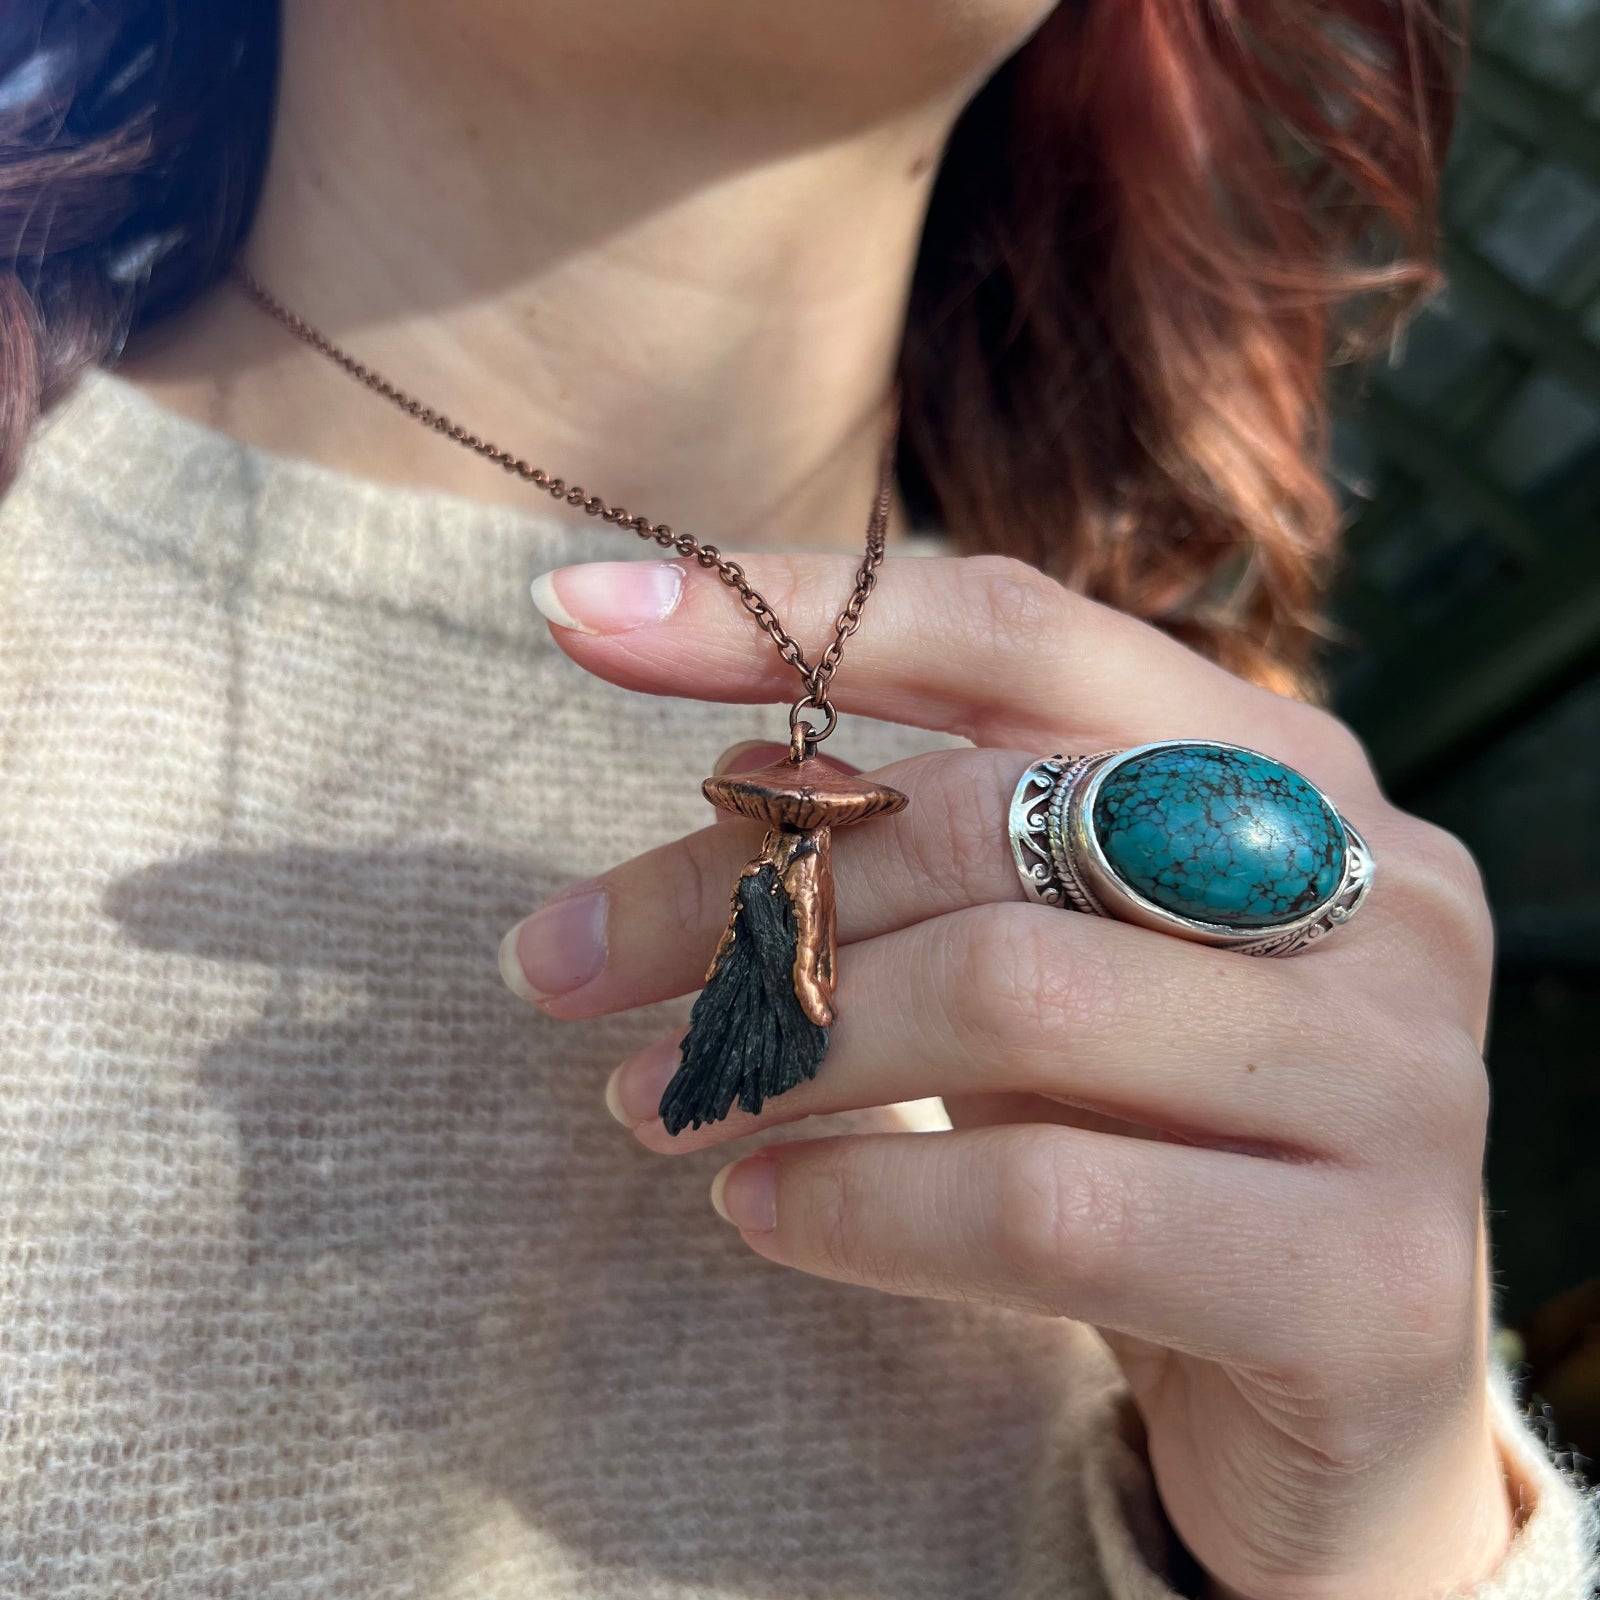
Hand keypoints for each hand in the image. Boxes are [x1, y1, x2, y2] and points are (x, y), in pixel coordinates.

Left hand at [505, 552, 1515, 1599]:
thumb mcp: (1045, 964)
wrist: (1339, 1389)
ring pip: (1008, 999)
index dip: (790, 613)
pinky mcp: (1368, 1272)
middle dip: (734, 892)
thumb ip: (929, 863)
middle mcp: (1370, 884)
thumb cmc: (1163, 1130)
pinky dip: (862, 1204)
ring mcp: (1396, 1073)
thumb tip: (727, 778)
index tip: (580, 612)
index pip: (1017, 631)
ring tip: (646, 1104)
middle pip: (983, 822)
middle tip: (557, 965)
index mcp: (1286, 764)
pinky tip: (759, 1211)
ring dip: (783, 1050)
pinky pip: (1047, 1206)